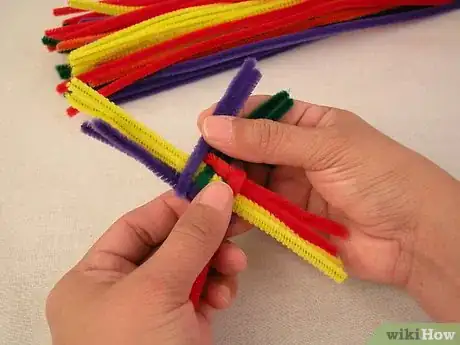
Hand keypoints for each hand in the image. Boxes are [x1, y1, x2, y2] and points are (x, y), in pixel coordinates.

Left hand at [46, 182, 246, 344]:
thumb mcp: (157, 289)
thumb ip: (190, 237)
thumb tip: (219, 188)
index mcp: (94, 277)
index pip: (138, 225)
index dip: (177, 207)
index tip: (216, 195)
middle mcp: (121, 290)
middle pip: (169, 245)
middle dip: (205, 237)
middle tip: (240, 224)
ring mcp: (154, 310)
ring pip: (192, 268)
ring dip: (217, 262)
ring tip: (235, 266)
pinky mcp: (181, 328)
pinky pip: (203, 293)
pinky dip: (219, 288)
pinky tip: (227, 294)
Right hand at [198, 97, 459, 320]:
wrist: (413, 236)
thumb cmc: (375, 176)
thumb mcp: (324, 146)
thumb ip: (268, 138)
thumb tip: (212, 123)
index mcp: (310, 124)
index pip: (262, 112)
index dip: (231, 116)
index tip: (201, 126)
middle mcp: (297, 152)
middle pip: (250, 149)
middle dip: (225, 156)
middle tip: (197, 169)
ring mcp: (292, 186)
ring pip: (250, 181)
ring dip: (228, 186)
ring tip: (204, 195)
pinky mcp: (290, 219)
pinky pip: (258, 211)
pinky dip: (241, 214)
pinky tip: (224, 217)